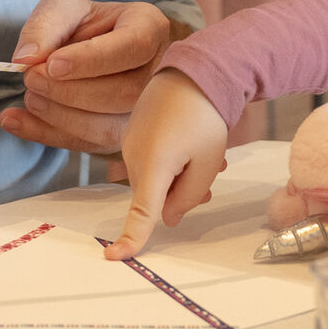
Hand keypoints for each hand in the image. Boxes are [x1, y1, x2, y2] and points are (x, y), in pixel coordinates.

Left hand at [0, 0, 174, 152]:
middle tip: (32, 79)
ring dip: (63, 117)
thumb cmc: (88, 25)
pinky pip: (92, 145)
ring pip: (113, 126)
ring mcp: (149, 109)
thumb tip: (25, 58)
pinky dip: (50, 136)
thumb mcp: (65, 8)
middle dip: (71, 92)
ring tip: (31, 98)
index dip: (92, 60)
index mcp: (150, 27)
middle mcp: (160, 70)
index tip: (52, 65)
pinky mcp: (125, 135)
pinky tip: (18, 121)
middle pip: (126, 92)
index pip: (133, 46)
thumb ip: (45, 25)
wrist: (101, 50)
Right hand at [105, 70, 230, 259]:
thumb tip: (168, 217)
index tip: (115, 258)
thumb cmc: (205, 116)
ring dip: (179, 177)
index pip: (142, 212)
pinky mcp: (133, 134)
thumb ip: (189, 196)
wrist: (193, 70)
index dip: (131, 237)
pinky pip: (150, 161)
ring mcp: (130, 144)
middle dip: (180, 194)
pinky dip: (171, 163)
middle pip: (154, 196)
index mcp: (153, 165)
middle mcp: (133, 156)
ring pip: (154, 179)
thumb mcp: (207, 162)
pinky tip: (194, 148)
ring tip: (210, 158)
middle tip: (212, 177)